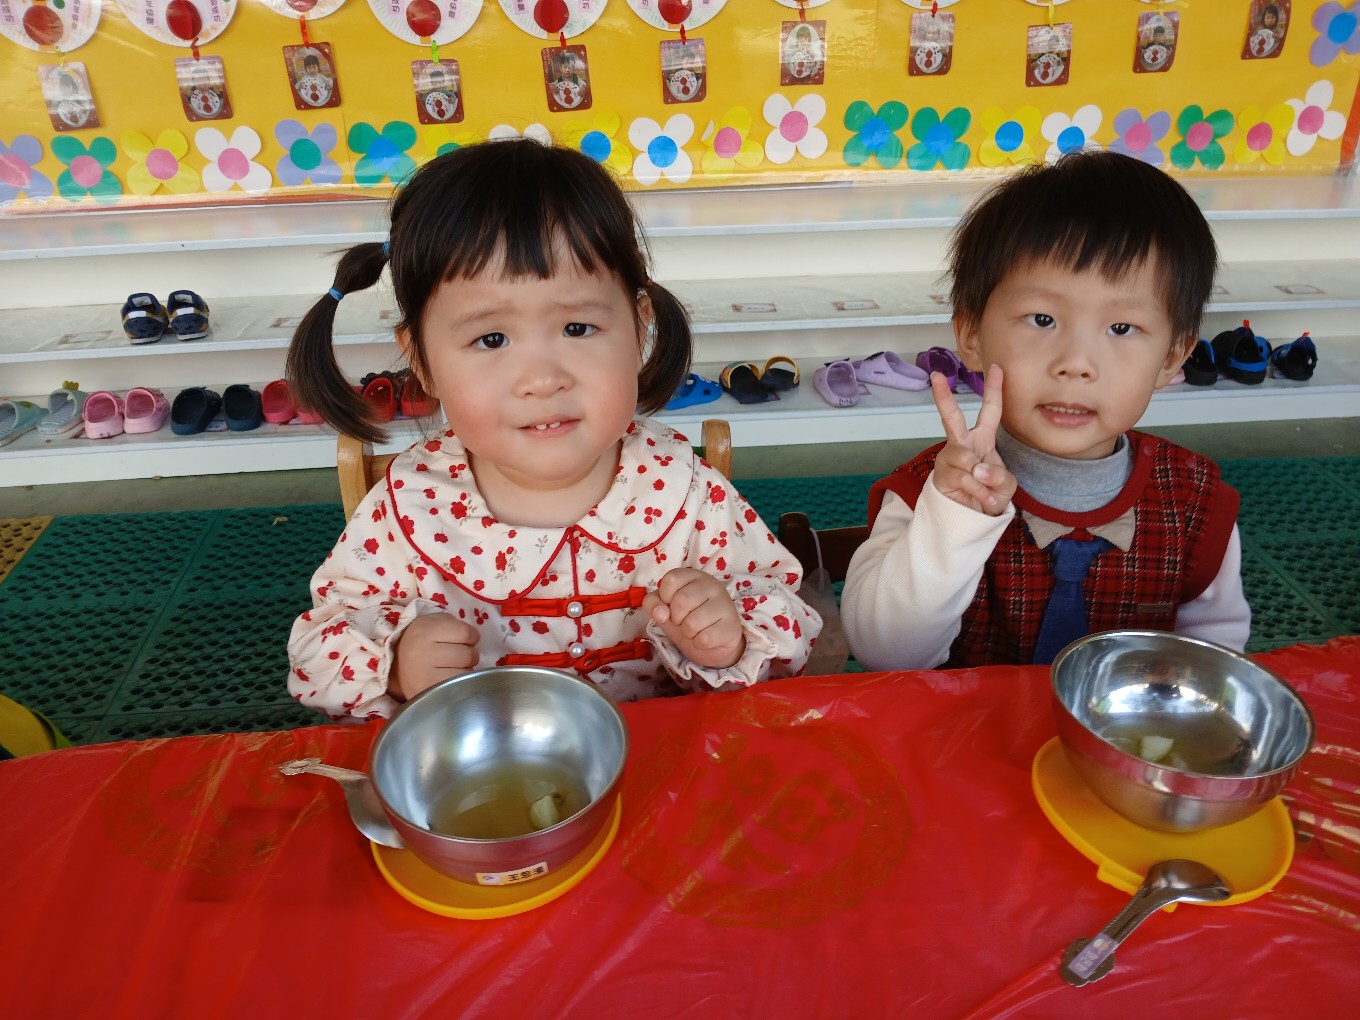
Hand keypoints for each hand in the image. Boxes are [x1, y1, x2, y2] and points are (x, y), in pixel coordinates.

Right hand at [389, 614, 478, 701]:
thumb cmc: (422, 642)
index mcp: (425, 631)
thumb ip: (454, 624)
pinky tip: (448, 679)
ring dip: (464, 670)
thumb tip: (474, 637)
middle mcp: (423, 652)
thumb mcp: (433, 623)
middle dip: (469, 655)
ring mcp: (425, 676)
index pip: (467, 633)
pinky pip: (459, 687)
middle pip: (469, 654)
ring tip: (450, 668)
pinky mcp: (428, 693)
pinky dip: (459, 683)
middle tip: (455, 656)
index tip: (462, 640)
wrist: (396, 667)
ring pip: (466, 673)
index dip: (470, 636)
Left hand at [643, 568, 746, 669]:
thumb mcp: (665, 609)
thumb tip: (660, 613)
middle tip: (683, 620)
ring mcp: (724, 604)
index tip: (671, 604)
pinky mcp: (731, 626)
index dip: (665, 596)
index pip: (671, 579)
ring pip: (692, 624)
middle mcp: (712, 585)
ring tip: (695, 629)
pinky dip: (699, 643)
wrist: (713, 642)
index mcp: (693, 576)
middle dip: (676, 618)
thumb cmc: (686, 618)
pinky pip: (704, 639)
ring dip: (687, 633)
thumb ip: (653, 604)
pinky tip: (706, 637)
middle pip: (681, 602)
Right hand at [929, 364, 1015, 515]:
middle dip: (943, 397)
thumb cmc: (990, 494)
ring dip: (983, 481)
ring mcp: (949, 459)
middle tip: (935, 377)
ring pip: (967, 460)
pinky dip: (978, 492)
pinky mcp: (941, 476)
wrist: (973, 518)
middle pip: (952, 418)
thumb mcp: (1006, 485)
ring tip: (988, 494)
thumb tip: (978, 469)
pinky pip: (964, 479)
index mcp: (982, 439)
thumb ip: (999, 475)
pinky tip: (982, 501)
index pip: (990, 411)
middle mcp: (962, 444)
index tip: (997, 368)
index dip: (994, 389)